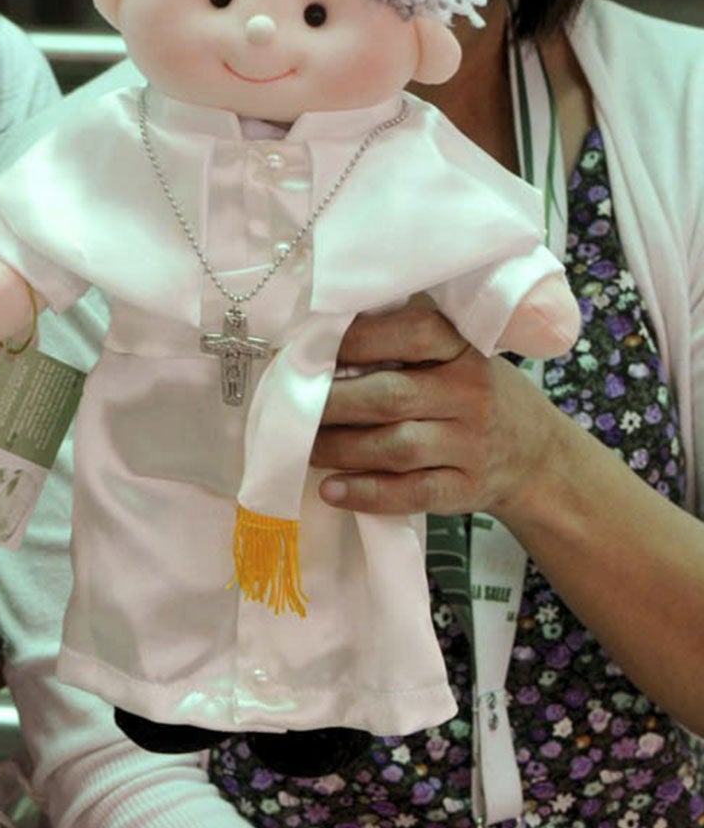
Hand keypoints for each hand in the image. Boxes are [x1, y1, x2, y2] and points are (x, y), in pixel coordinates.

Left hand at [313, 297, 574, 517]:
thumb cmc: (473, 394)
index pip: (411, 334)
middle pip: (389, 396)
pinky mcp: (466, 489)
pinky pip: (410, 493)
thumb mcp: (457, 355)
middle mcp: (471, 395)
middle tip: (290, 404)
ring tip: (302, 446)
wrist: (538, 456)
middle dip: (330, 402)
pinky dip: (366, 493)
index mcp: (465, 350)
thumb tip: (320, 336)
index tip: (309, 348)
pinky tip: (330, 489)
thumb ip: (404, 343)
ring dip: (337, 448)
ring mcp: (471, 446)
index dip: (355, 340)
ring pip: (394, 447)